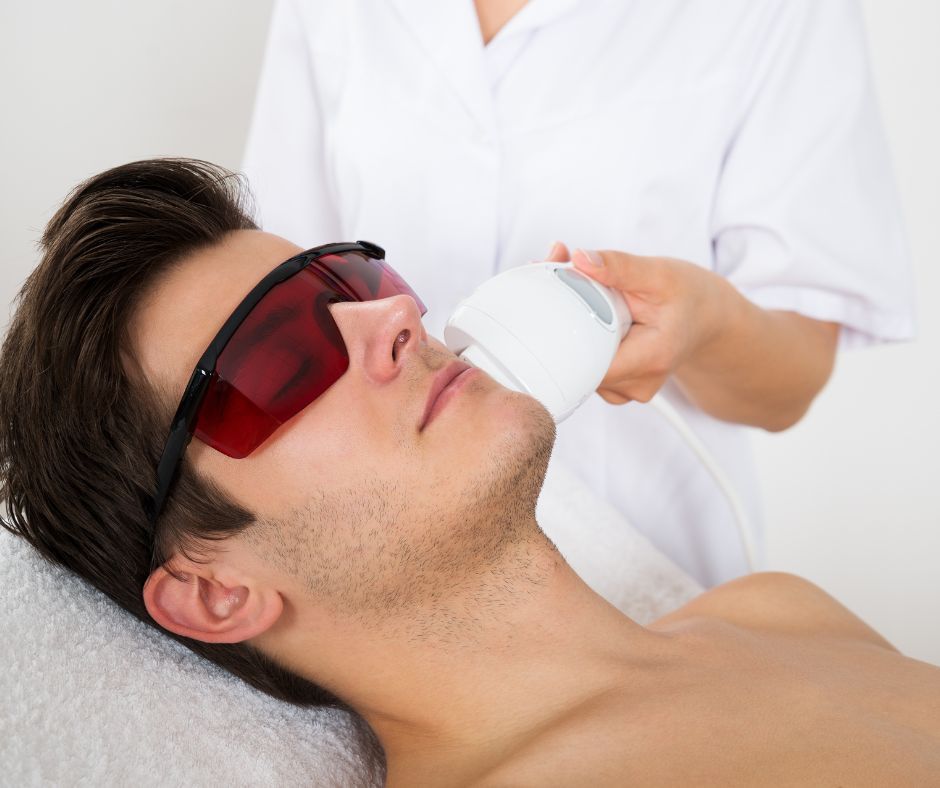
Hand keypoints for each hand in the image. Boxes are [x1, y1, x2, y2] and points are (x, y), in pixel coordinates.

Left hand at [542, 241, 731, 404]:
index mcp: (650, 359)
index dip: (564, 331)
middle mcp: (637, 383)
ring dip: (574, 330)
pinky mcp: (616, 386)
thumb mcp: (660, 273)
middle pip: (578, 362)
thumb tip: (578, 259)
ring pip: (579, 364)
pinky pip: (586, 366)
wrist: (707, 318)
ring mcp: (626, 390)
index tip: (556, 296)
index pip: (588, 362)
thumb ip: (617, 266)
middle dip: (566, 319)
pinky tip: (597, 318)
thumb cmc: (689, 297)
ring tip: (597, 301)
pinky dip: (582, 339)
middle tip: (571, 279)